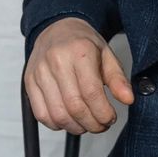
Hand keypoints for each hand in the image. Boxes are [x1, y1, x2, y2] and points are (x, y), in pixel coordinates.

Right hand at [24, 17, 134, 133]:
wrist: (57, 28)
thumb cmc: (83, 43)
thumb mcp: (106, 54)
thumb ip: (118, 78)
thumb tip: (128, 99)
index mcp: (79, 51)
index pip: (91, 92)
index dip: (103, 112)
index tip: (111, 118)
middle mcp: (56, 61)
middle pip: (74, 106)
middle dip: (92, 123)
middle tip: (101, 125)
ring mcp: (40, 72)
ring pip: (57, 114)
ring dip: (75, 127)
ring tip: (87, 124)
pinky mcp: (29, 82)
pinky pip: (41, 114)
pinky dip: (57, 124)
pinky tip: (69, 120)